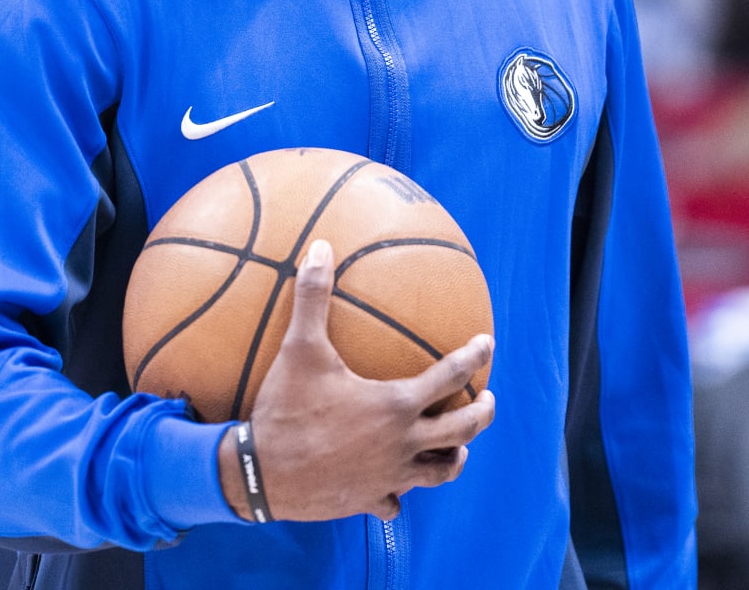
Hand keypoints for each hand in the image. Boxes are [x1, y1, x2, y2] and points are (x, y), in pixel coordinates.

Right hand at [219, 239, 496, 521]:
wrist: (261, 474)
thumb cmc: (286, 408)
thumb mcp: (299, 348)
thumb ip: (313, 297)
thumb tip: (321, 247)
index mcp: (396, 405)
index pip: (450, 376)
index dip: (474, 357)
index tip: (487, 343)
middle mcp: (403, 443)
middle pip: (462, 430)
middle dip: (482, 412)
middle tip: (487, 398)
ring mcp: (389, 476)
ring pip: (440, 472)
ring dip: (455, 456)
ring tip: (459, 447)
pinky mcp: (368, 499)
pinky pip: (395, 501)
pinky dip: (400, 494)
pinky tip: (397, 491)